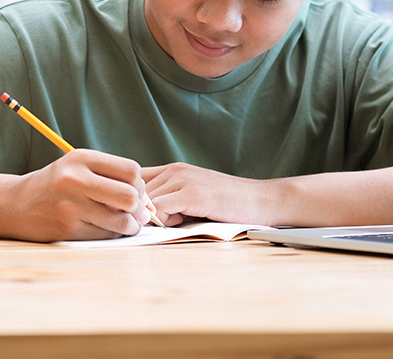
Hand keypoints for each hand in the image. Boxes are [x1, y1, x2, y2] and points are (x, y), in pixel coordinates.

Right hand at [1, 149, 151, 241]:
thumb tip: (147, 204)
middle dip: (138, 207)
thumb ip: (111, 177)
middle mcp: (75, 179)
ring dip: (128, 226)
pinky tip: (103, 229)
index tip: (134, 193)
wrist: (14, 205)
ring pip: (121, 220)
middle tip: (132, 211)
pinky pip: (105, 236)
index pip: (131, 171)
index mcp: (81, 158)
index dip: (140, 185)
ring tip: (122, 223)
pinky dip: (112, 235)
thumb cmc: (55, 186)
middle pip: (129, 196)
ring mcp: (70, 205)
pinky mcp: (67, 228)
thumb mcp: (78, 168)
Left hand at [143, 163, 273, 226]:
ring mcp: (183, 180)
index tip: (141, 218)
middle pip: (136, 194)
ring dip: (154, 218)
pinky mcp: (192, 194)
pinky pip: (159, 209)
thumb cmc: (227, 204)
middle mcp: (174, 170)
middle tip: (165, 223)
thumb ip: (168, 200)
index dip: (132, 201)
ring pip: (146, 202)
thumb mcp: (192, 196)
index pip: (134, 181)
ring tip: (179, 221)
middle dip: (142, 213)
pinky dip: (162, 221)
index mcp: (172, 169)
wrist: (259, 201)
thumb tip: (140, 217)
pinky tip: (182, 223)